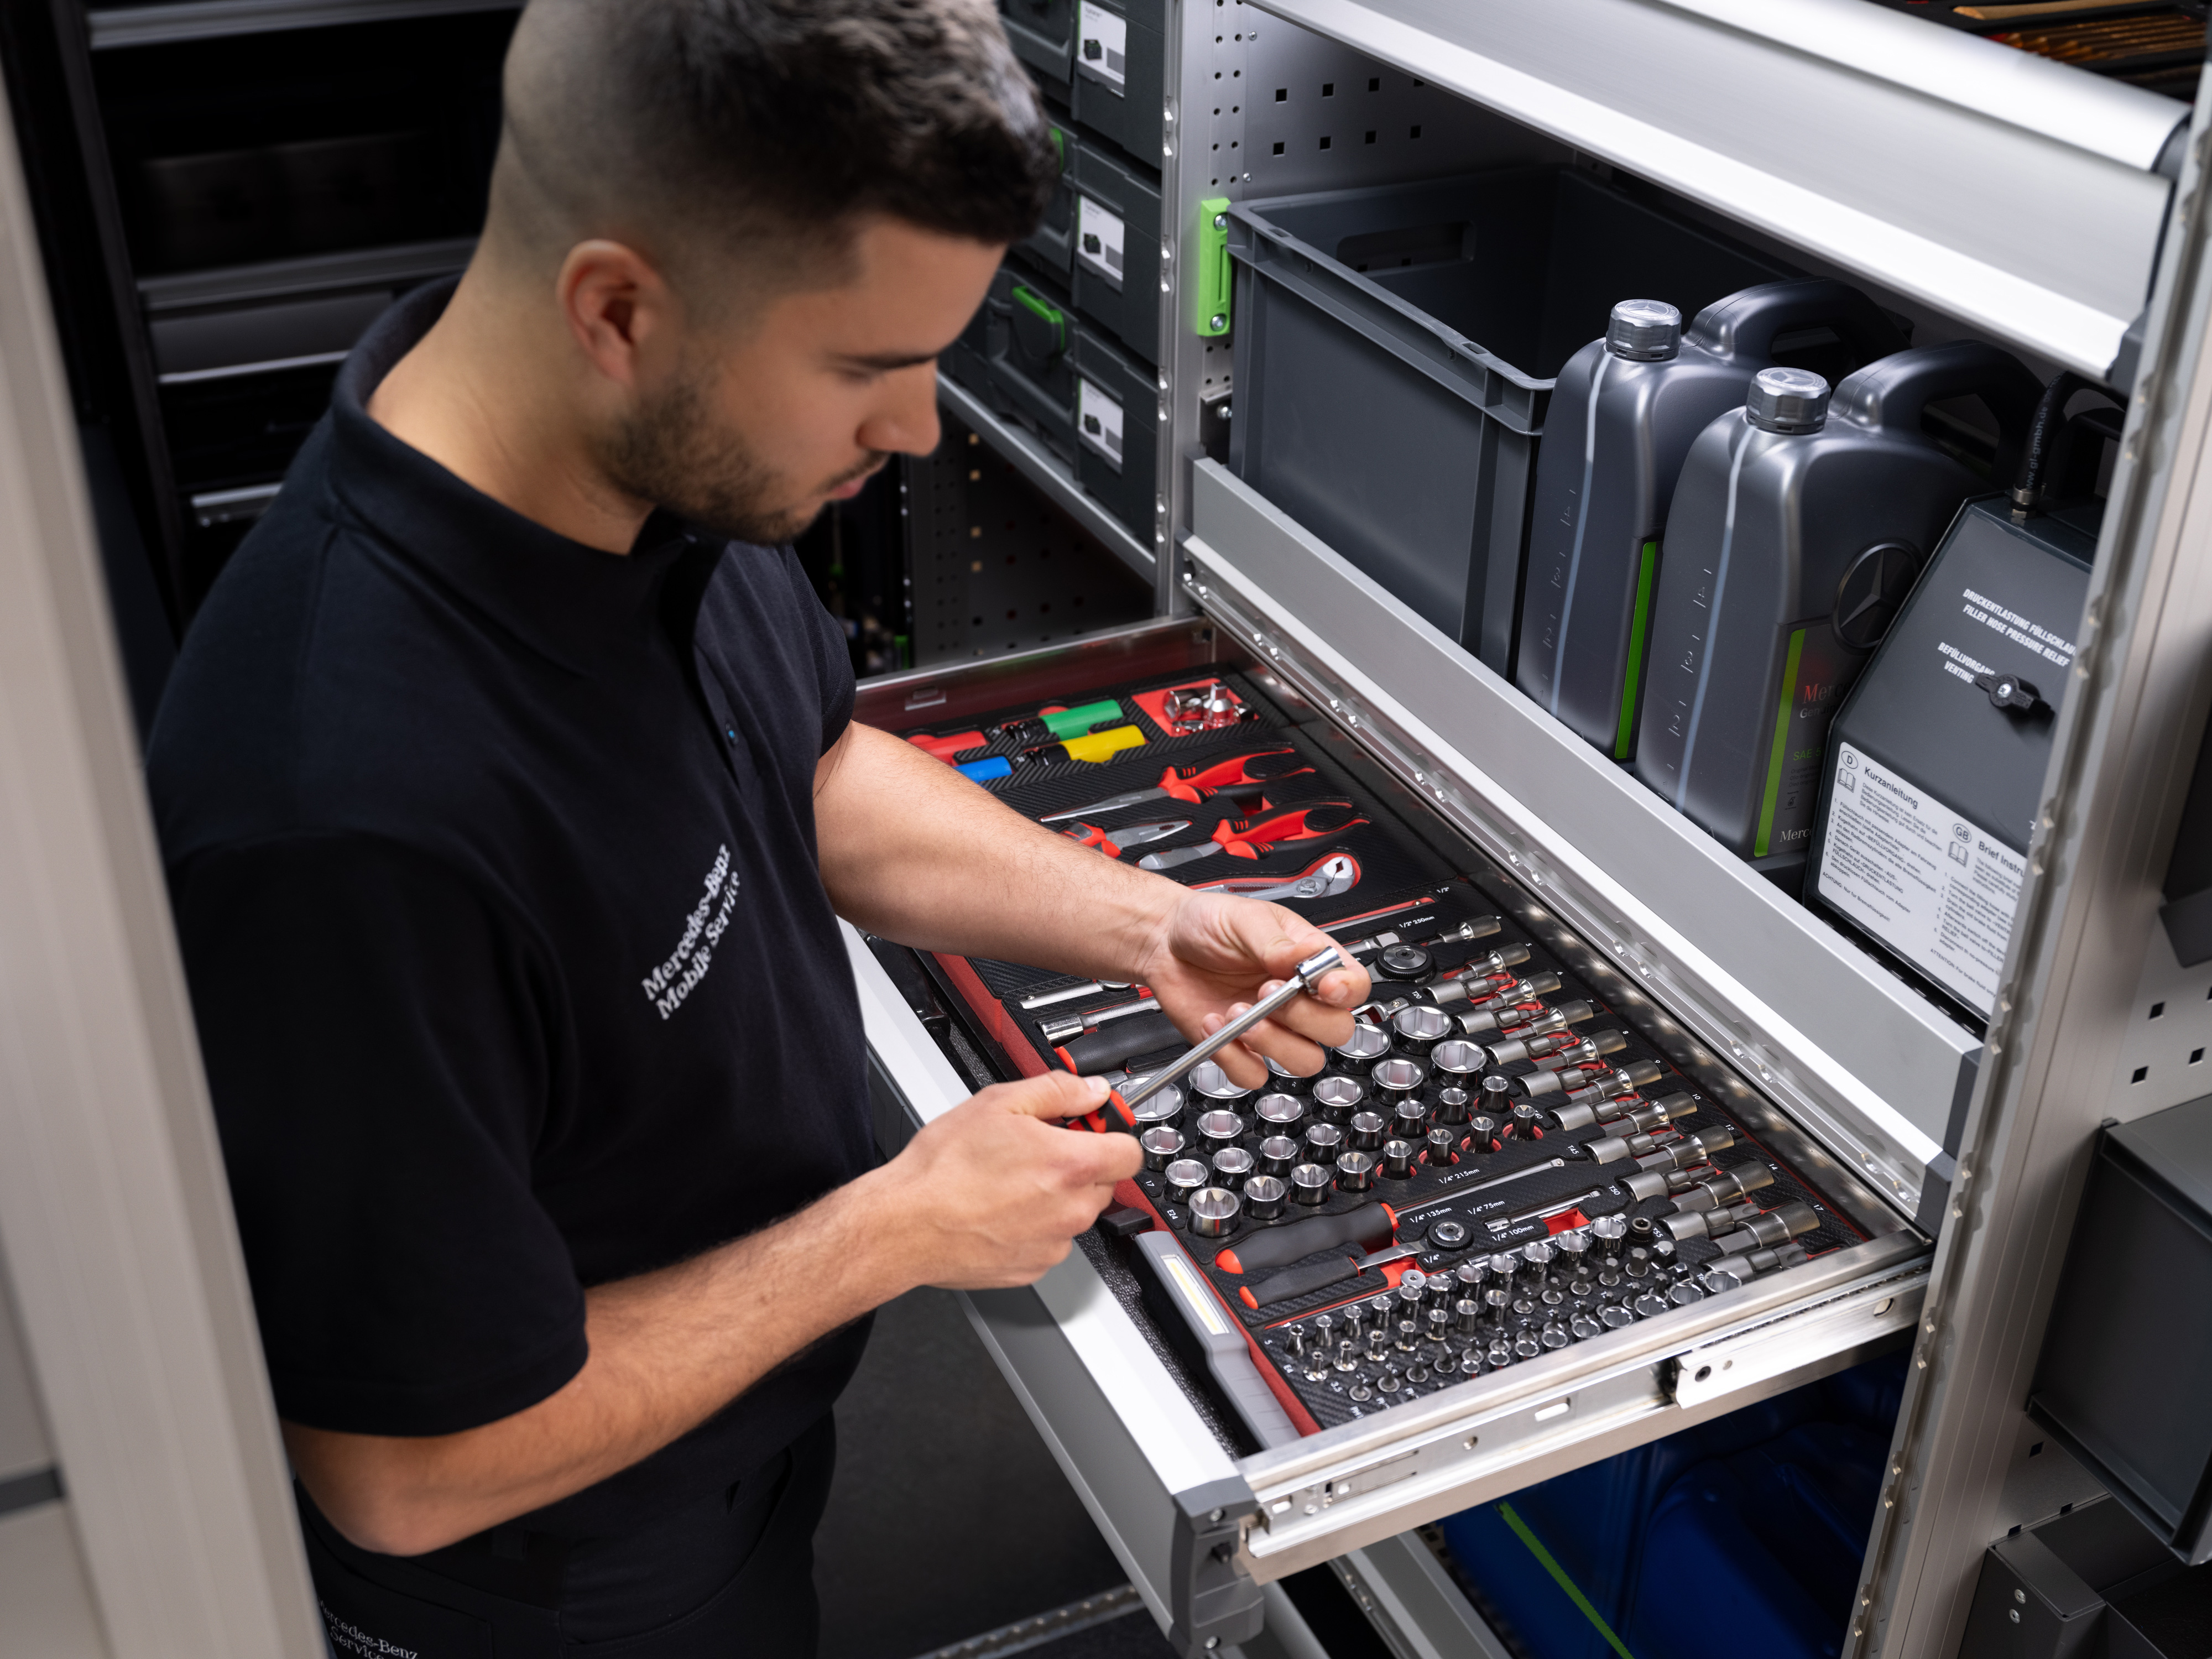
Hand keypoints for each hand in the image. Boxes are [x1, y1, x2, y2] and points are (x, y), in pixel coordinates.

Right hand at [877, 1071, 1143, 1289]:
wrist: (905, 1224)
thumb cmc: (942, 1169)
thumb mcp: (998, 1104)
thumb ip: (1057, 1092)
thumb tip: (1091, 1091)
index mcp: (1070, 1164)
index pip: (1130, 1151)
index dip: (1110, 1134)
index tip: (1089, 1127)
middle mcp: (1070, 1210)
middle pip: (1104, 1182)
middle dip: (1079, 1163)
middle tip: (1037, 1150)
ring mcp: (1054, 1244)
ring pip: (1076, 1212)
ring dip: (1056, 1196)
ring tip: (1008, 1181)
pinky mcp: (1034, 1267)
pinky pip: (1051, 1240)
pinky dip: (1034, 1226)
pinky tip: (1000, 1210)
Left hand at [1131, 891, 1370, 1089]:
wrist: (1162, 942)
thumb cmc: (1208, 924)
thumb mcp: (1245, 920)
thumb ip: (1277, 943)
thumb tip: (1306, 956)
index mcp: (1310, 962)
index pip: (1353, 986)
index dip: (1347, 992)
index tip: (1322, 987)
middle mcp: (1298, 999)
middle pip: (1336, 1031)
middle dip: (1305, 1018)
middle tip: (1269, 993)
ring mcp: (1272, 1027)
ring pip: (1303, 1061)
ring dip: (1274, 1043)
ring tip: (1240, 1013)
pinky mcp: (1241, 1049)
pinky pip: (1255, 1075)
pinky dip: (1236, 1058)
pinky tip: (1216, 1025)